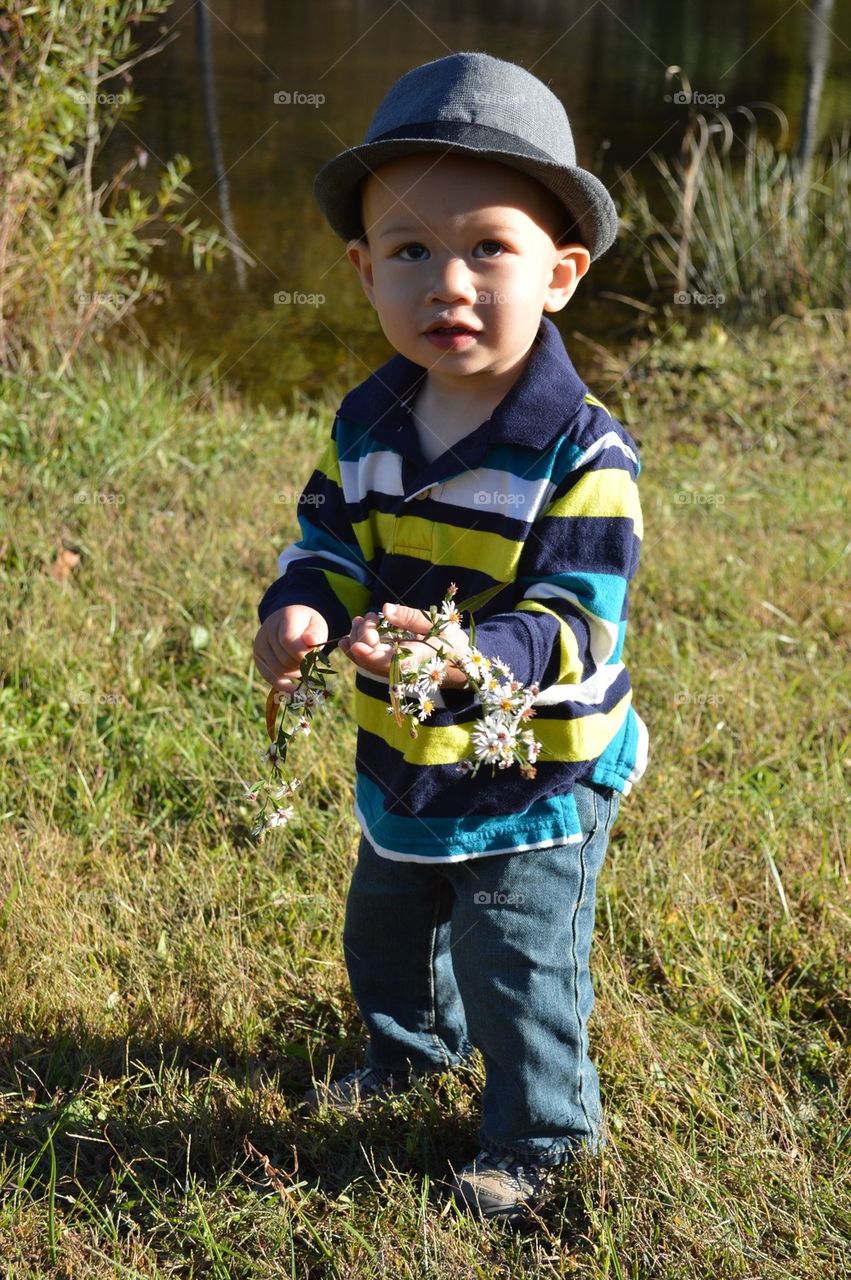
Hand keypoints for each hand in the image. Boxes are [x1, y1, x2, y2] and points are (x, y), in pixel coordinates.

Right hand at [253, 604, 328, 694]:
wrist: (289, 620)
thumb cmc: (307, 625)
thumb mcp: (317, 624)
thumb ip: (316, 634)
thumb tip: (311, 641)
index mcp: (284, 618)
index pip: (288, 641)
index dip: (302, 654)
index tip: (314, 656)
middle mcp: (267, 631)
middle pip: (284, 659)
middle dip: (302, 665)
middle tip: (311, 662)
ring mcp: (260, 645)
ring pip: (278, 671)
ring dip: (295, 674)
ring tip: (304, 666)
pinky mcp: (258, 659)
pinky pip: (270, 677)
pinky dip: (283, 686)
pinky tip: (294, 690)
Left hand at [338, 602, 468, 685]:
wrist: (461, 664)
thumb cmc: (453, 644)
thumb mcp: (438, 624)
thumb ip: (411, 617)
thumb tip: (385, 609)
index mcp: (413, 661)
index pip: (383, 662)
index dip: (365, 653)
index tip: (354, 640)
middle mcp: (400, 670)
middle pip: (368, 659)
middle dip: (361, 635)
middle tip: (368, 616)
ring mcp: (393, 670)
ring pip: (365, 660)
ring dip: (357, 638)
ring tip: (360, 619)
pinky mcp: (390, 667)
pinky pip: (369, 660)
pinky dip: (359, 645)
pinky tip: (350, 634)